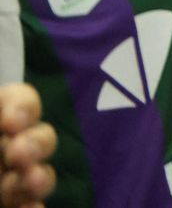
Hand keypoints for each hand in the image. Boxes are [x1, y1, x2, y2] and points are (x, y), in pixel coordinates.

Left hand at [0, 82, 55, 207]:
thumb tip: (17, 119)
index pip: (16, 100)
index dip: (22, 105)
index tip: (12, 122)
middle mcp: (3, 149)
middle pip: (38, 137)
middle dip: (37, 143)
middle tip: (18, 154)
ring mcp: (7, 181)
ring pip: (41, 175)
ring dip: (40, 178)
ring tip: (31, 182)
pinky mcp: (13, 206)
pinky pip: (33, 206)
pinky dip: (35, 206)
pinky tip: (31, 206)